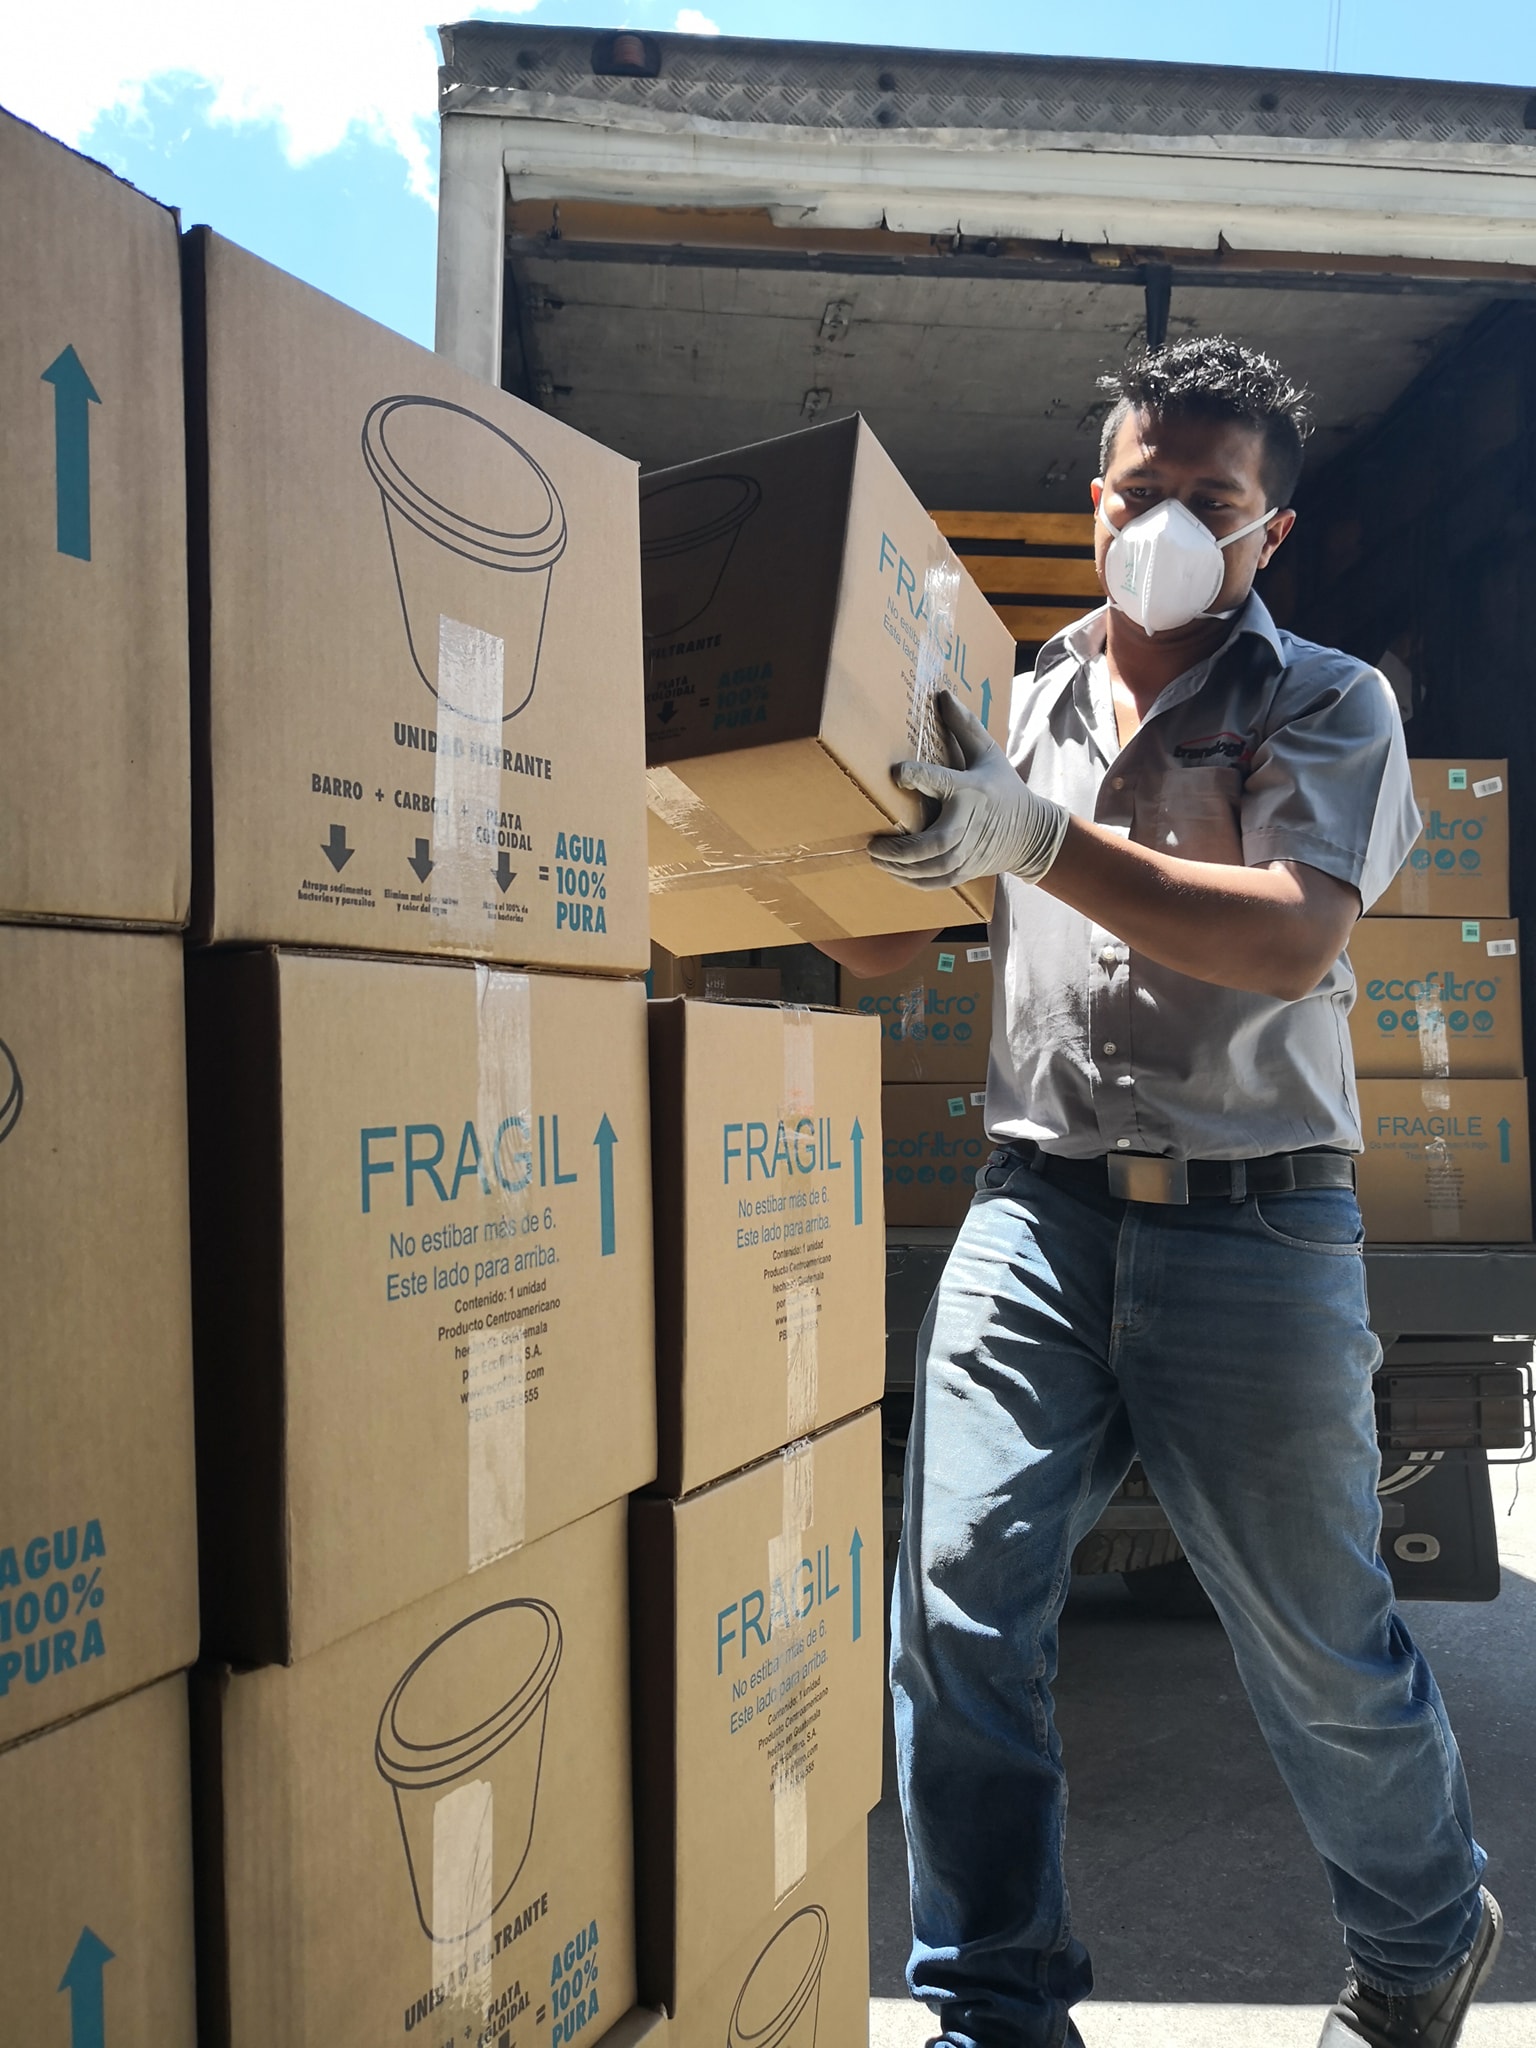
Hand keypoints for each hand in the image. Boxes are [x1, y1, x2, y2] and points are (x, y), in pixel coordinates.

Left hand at [869, 691, 1069, 889]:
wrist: (1031, 833)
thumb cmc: (1004, 789)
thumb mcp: (989, 753)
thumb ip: (966, 726)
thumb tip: (943, 695)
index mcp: (971, 791)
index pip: (943, 782)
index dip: (919, 777)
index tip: (897, 773)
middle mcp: (969, 823)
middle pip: (937, 843)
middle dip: (903, 849)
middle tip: (874, 844)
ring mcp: (969, 851)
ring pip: (933, 868)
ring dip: (901, 868)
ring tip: (877, 858)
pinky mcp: (966, 870)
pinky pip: (937, 882)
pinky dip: (913, 881)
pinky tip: (894, 873)